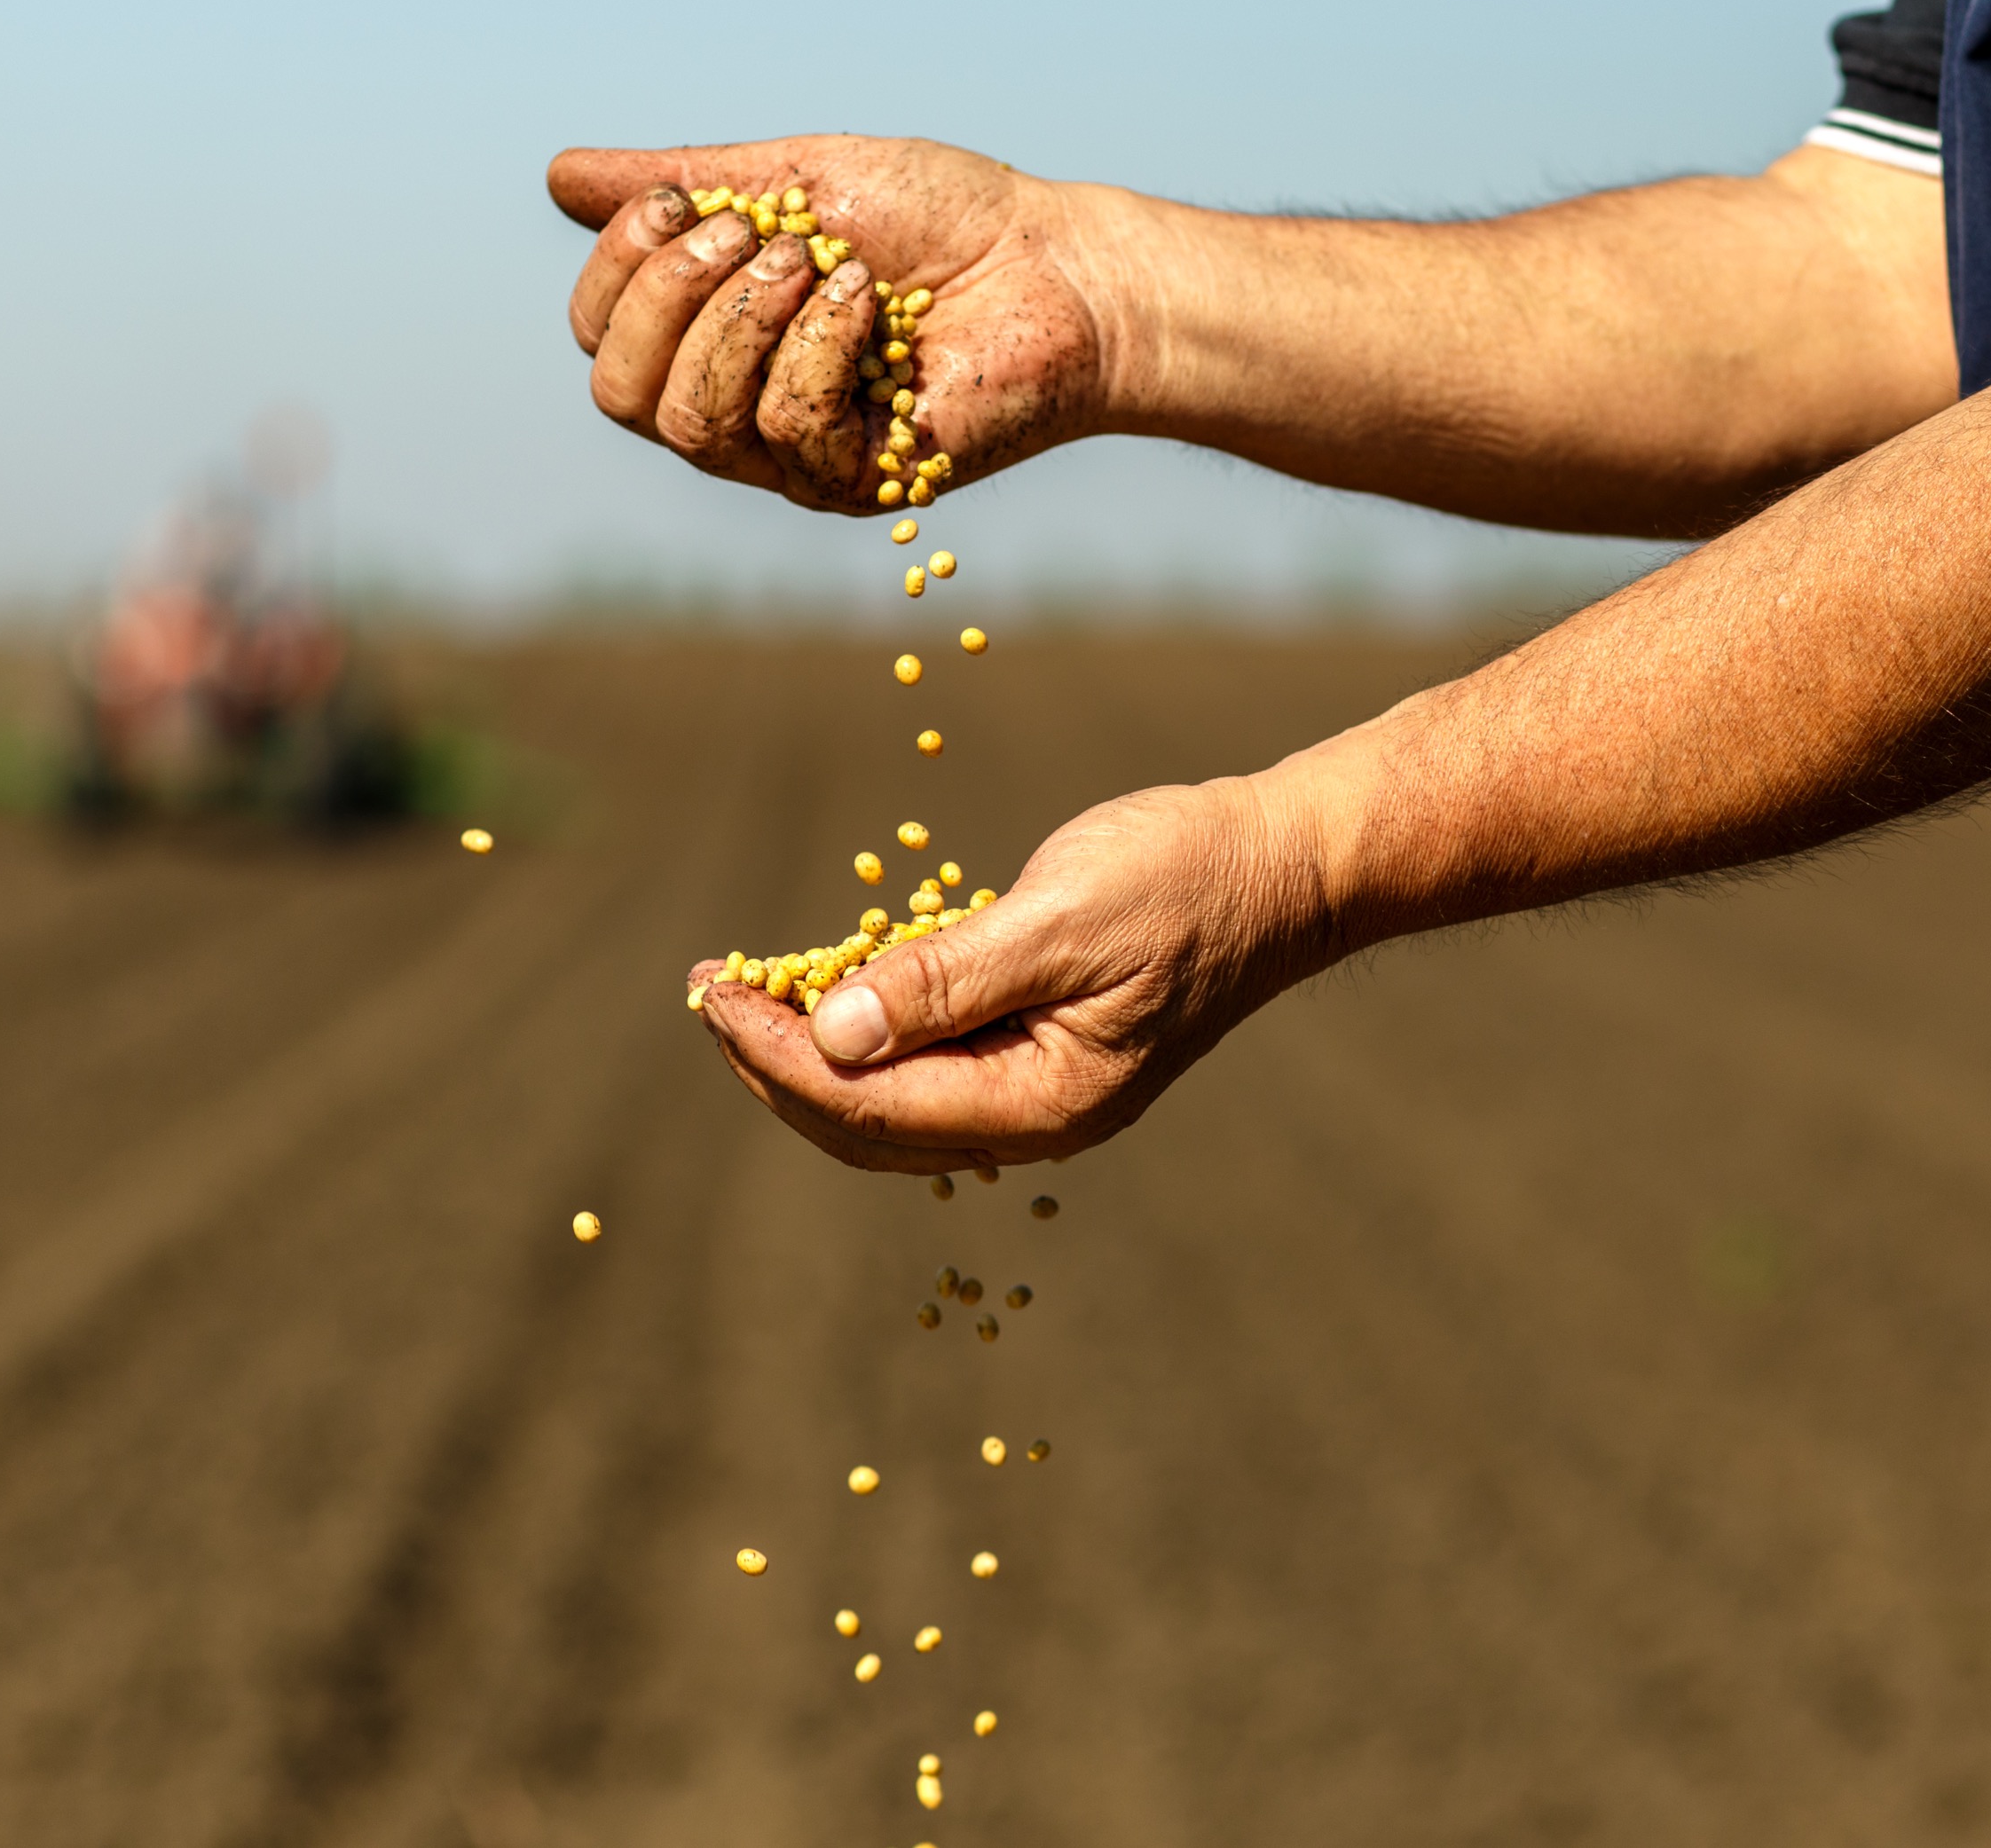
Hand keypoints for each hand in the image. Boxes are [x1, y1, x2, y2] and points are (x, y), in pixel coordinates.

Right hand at [547, 136, 1112, 510]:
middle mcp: (735, 408)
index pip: (598, 337)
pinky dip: (818, 348)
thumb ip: (688, 182)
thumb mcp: (798, 178)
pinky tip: (871, 309)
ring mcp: (789, 456)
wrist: (1057, 267)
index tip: (685, 204)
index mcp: (710, 339)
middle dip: (668, 296)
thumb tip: (560, 176)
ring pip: (689, 421)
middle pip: (617, 392)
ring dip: (745, 320)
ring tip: (824, 264)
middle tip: (759, 236)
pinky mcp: (852, 482)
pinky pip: (784, 428)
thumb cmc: (944, 220)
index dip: (619, 267)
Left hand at [688, 773, 1334, 1171]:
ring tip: (740, 993)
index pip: (871, 1106)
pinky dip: (865, 1030)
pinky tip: (823, 985)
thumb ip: (946, 981)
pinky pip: (929, 1065)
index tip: (711, 996)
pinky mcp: (1039, 1051)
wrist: (1285, 866)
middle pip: (867, 1124)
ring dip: (809, 1051)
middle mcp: (1035, 1119)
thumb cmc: (1186, 878)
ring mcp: (1038, 1092)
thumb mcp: (1062, 919)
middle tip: (705, 993)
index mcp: (1044, 1103)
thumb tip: (832, 1035)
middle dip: (774, 1062)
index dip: (776, 1055)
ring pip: (890, 1103)